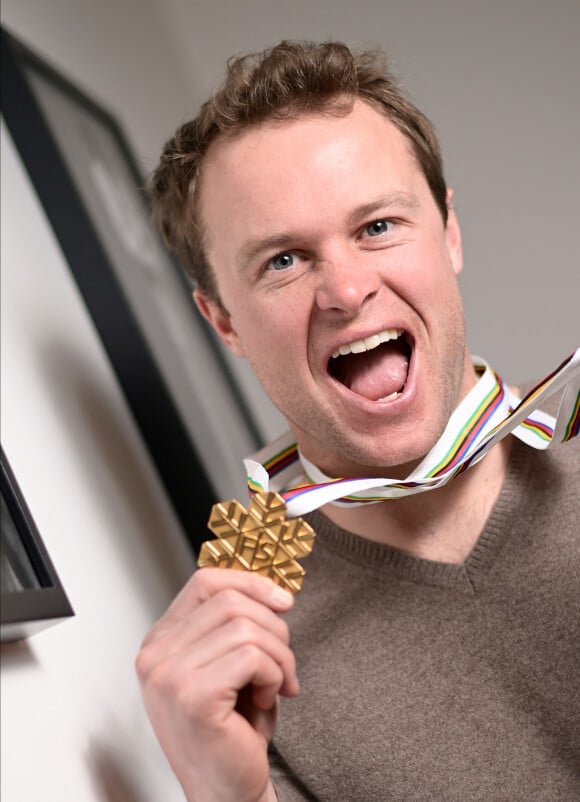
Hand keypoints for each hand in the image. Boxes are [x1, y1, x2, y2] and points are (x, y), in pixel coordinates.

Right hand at [135, 568, 297, 801]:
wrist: (227, 792)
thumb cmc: (232, 731)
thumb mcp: (230, 664)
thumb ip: (236, 625)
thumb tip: (274, 591)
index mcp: (161, 642)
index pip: (205, 581)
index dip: (250, 582)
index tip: (282, 600)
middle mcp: (156, 656)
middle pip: (231, 601)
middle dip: (274, 628)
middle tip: (283, 664)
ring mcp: (169, 676)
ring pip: (246, 627)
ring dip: (279, 656)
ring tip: (276, 685)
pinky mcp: (193, 697)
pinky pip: (253, 657)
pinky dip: (275, 674)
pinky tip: (267, 699)